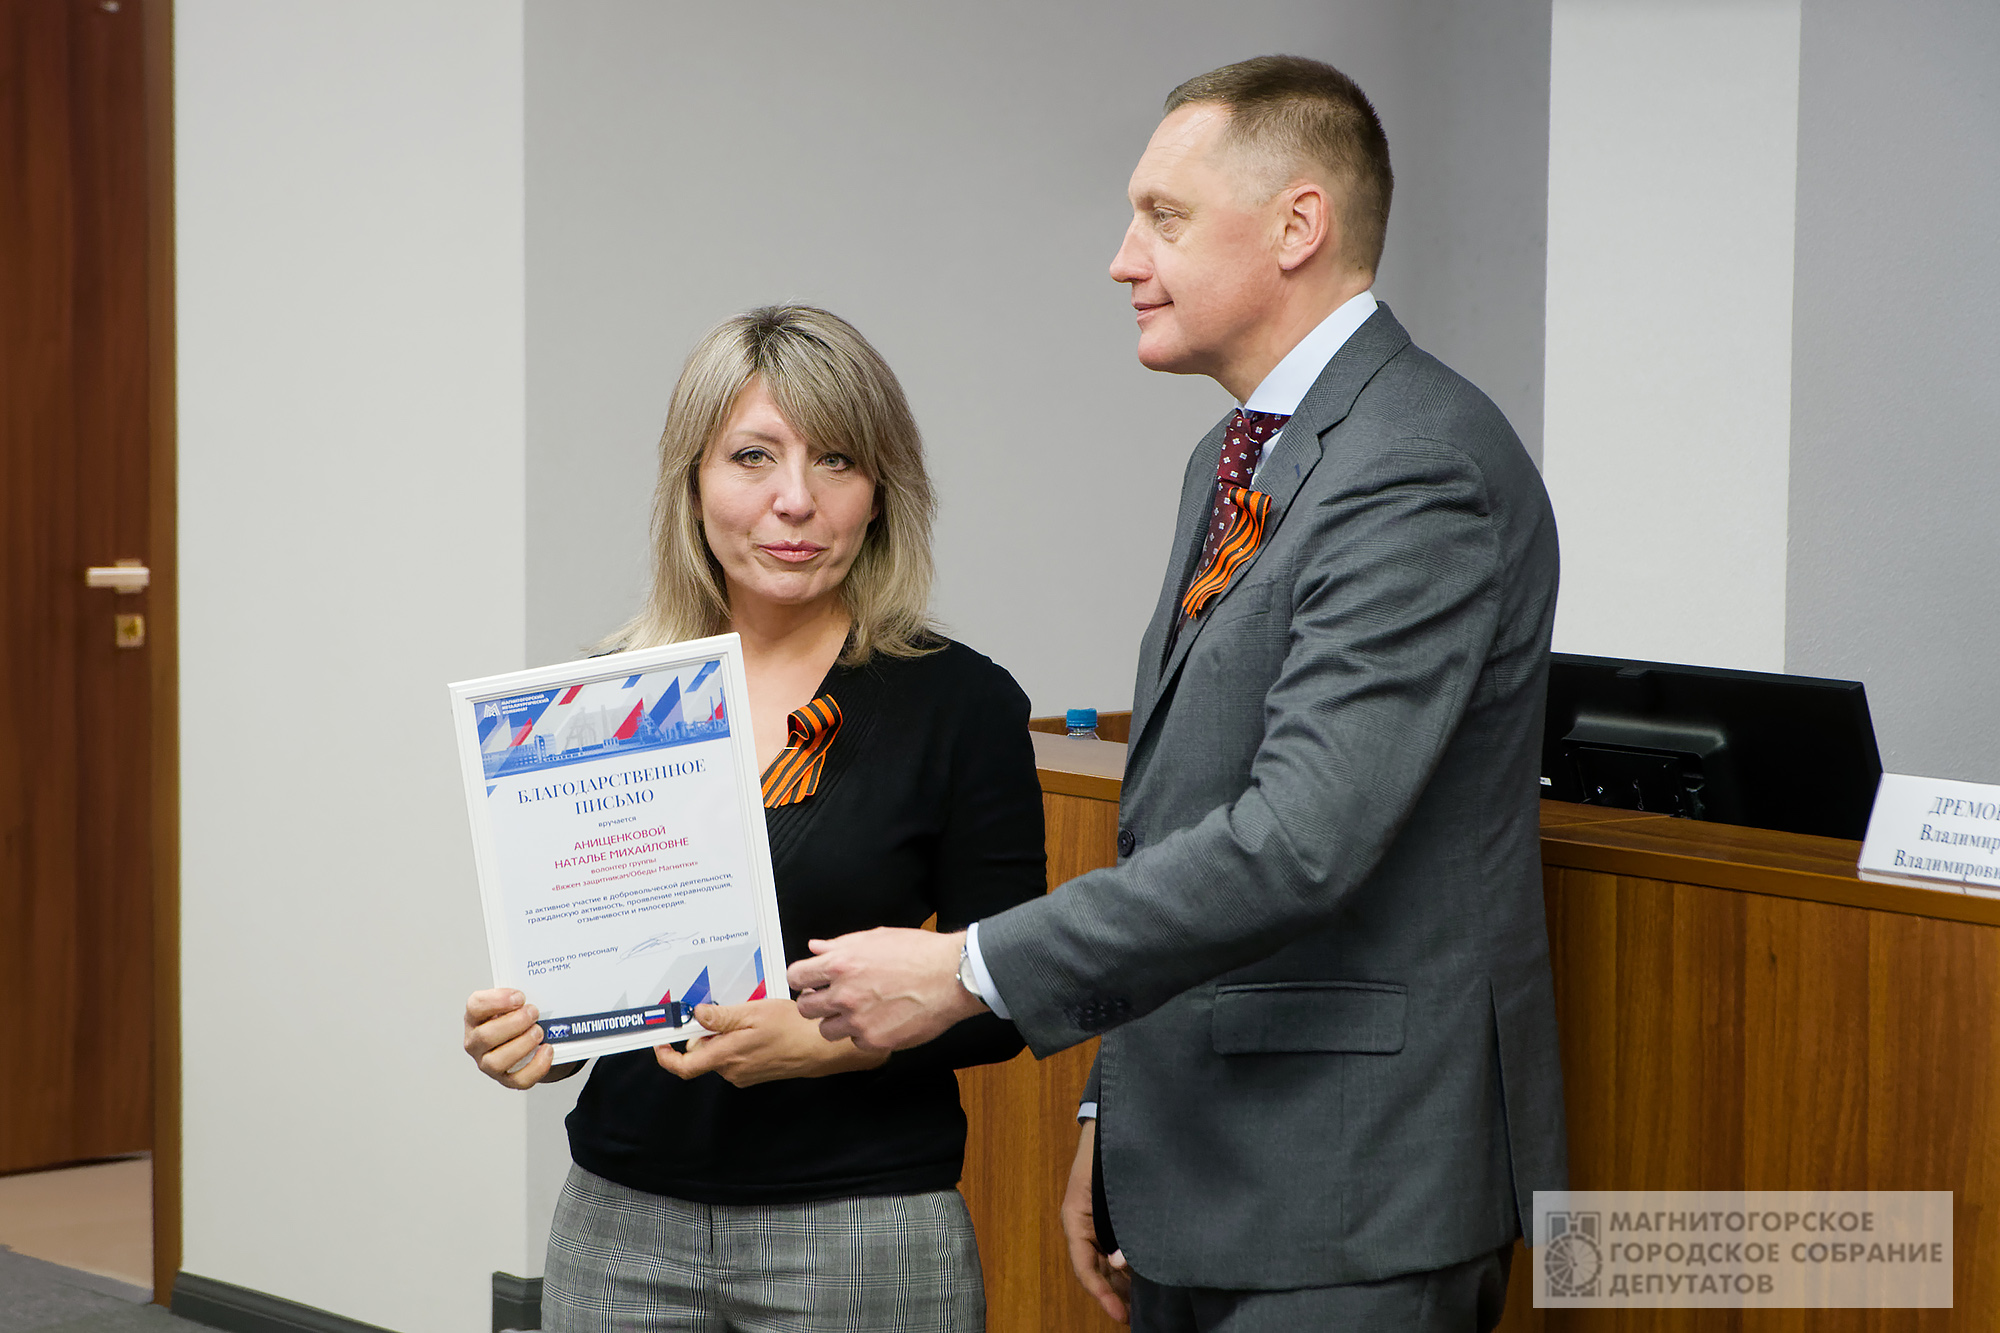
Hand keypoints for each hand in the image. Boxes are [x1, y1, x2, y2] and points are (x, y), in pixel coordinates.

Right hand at [464, 988, 575, 1089]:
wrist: (524, 1040)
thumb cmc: (515, 1019)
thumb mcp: (512, 1004)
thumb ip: (519, 1000)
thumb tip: (540, 994)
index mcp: (475, 1018)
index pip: (475, 1007)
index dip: (497, 1001)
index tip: (520, 997)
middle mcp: (476, 1042)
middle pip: (485, 1036)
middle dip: (514, 1023)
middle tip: (533, 1013)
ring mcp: (487, 1063)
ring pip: (496, 1062)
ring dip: (522, 1044)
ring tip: (538, 1032)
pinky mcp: (505, 1079)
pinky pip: (518, 1079)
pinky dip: (536, 1066)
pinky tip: (547, 1050)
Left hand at [654, 998, 889, 1086]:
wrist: (818, 1048)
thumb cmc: (791, 1028)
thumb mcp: (753, 1012)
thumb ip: (721, 1017)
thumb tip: (696, 1015)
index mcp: (725, 1056)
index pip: (684, 1067)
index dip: (666, 1057)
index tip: (660, 1042)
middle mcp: (730, 1070)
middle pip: (701, 1054)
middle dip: (703, 1034)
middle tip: (719, 1011)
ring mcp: (742, 1074)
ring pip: (718, 1054)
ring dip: (723, 1036)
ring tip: (746, 1017)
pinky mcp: (753, 1073)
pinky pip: (733, 1057)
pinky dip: (736, 1042)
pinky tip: (755, 1029)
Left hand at [787, 927, 985, 1050]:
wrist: (952, 977)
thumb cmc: (920, 954)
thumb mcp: (876, 938)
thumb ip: (840, 945)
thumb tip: (816, 948)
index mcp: (841, 964)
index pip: (796, 976)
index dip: (801, 980)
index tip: (808, 983)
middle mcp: (845, 994)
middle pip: (805, 1008)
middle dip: (815, 1004)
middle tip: (830, 1000)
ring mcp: (858, 1021)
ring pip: (826, 1031)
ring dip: (838, 1023)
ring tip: (858, 1012)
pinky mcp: (875, 1040)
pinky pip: (856, 1043)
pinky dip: (864, 1035)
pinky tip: (880, 1020)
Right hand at [1064, 1120, 1130, 1322]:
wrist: (1113, 1121)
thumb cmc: (1106, 1152)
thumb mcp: (1107, 1192)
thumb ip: (1116, 1228)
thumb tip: (1120, 1264)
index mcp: (1075, 1218)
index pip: (1084, 1267)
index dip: (1102, 1294)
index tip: (1120, 1314)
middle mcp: (1084, 1224)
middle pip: (1095, 1268)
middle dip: (1114, 1293)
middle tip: (1135, 1315)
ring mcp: (1097, 1220)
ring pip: (1106, 1260)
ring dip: (1122, 1280)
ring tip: (1143, 1301)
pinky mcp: (1111, 1215)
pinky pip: (1116, 1246)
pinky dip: (1128, 1262)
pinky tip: (1145, 1273)